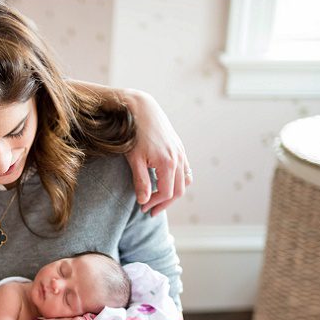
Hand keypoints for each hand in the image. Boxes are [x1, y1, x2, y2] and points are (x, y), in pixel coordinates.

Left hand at [123, 89, 191, 215]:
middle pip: (178, 190)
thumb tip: (144, 201)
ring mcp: (181, 153)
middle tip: (150, 210)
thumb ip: (141, 181)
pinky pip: (186, 170)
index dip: (154, 204)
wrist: (141, 109)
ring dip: (173, 193)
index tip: (142, 208)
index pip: (166, 193)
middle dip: (164, 203)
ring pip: (185, 181)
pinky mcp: (179, 148)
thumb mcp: (134, 159)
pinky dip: (179, 181)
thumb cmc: (134, 134)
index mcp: (167, 163)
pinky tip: (166, 183)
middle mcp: (178, 159)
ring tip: (158, 200)